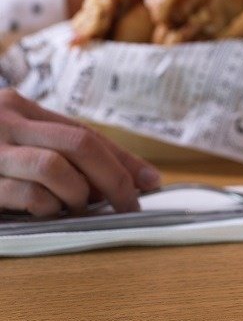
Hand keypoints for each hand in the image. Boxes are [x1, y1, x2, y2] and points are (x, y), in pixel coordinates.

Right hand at [0, 89, 159, 215]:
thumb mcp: (17, 145)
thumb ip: (59, 154)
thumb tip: (122, 180)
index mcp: (19, 108)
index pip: (85, 132)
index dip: (123, 159)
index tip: (151, 181)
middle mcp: (6, 122)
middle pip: (79, 143)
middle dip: (114, 177)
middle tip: (128, 204)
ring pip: (54, 167)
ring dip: (77, 193)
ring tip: (75, 208)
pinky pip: (28, 194)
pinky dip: (47, 206)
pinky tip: (46, 212)